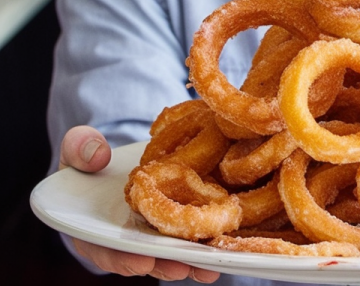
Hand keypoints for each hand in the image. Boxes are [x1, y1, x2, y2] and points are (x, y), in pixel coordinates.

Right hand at [59, 126, 220, 282]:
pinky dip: (204, 240)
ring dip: (189, 261)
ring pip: (169, 251)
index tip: (142, 259)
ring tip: (210, 267)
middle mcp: (123, 236)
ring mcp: (149, 230)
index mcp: (92, 227)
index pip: (105, 248)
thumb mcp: (78, 147)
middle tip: (183, 267)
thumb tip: (97, 155)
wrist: (114, 156)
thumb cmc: (88, 156)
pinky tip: (224, 244)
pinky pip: (188, 232)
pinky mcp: (172, 218)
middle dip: (164, 263)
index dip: (122, 257)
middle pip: (143, 256)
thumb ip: (80, 148)